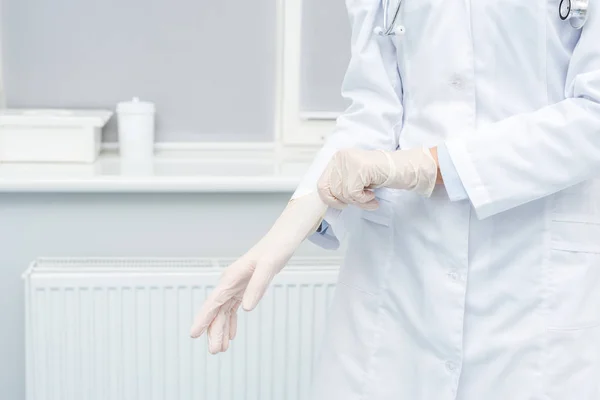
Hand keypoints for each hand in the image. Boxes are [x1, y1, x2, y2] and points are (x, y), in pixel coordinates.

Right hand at [190, 192, 326, 353]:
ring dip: (221, 329)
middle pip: (217, 311)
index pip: (213, 302)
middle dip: (213, 331)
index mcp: (231, 278)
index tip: (193, 334)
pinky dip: (231, 322)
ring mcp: (236, 286)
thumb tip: (246, 308)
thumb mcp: (269, 267)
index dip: (203, 319)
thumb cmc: (275, 249)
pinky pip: (232, 308)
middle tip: (215, 351)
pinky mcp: (244, 288)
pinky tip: (231, 335)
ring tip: (220, 349)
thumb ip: (257, 287)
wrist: (283, 239)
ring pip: (223, 312)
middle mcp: (229, 283)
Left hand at [317, 147, 437, 209]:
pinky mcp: (360, 168)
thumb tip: (326, 200)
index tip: (343, 204)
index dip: (331, 200)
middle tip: (364, 199)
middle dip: (349, 201)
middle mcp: (341, 157)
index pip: (321, 185)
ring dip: (359, 202)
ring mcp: (349, 161)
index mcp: (337, 159)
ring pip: (344, 194)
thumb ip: (340, 185)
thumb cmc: (379, 175)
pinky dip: (364, 200)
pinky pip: (354, 194)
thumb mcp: (354, 179)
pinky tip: (373, 195)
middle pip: (333, 192)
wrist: (402, 168)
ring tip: (371, 197)